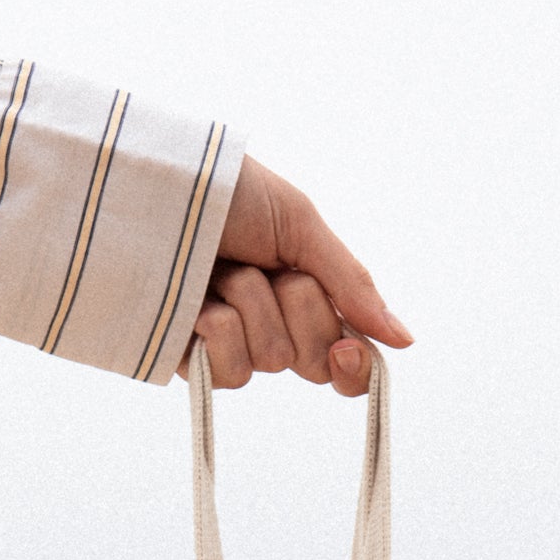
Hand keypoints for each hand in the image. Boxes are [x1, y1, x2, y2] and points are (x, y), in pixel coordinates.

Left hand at [186, 155, 412, 395]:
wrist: (155, 186)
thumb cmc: (226, 190)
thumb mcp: (300, 225)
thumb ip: (351, 284)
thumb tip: (404, 339)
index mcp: (301, 295)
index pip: (342, 357)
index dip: (351, 366)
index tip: (346, 351)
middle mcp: (268, 324)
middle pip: (312, 361)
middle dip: (299, 310)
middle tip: (268, 268)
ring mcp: (228, 344)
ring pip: (271, 360)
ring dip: (252, 305)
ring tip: (220, 267)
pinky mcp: (188, 359)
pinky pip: (229, 372)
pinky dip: (220, 330)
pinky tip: (197, 299)